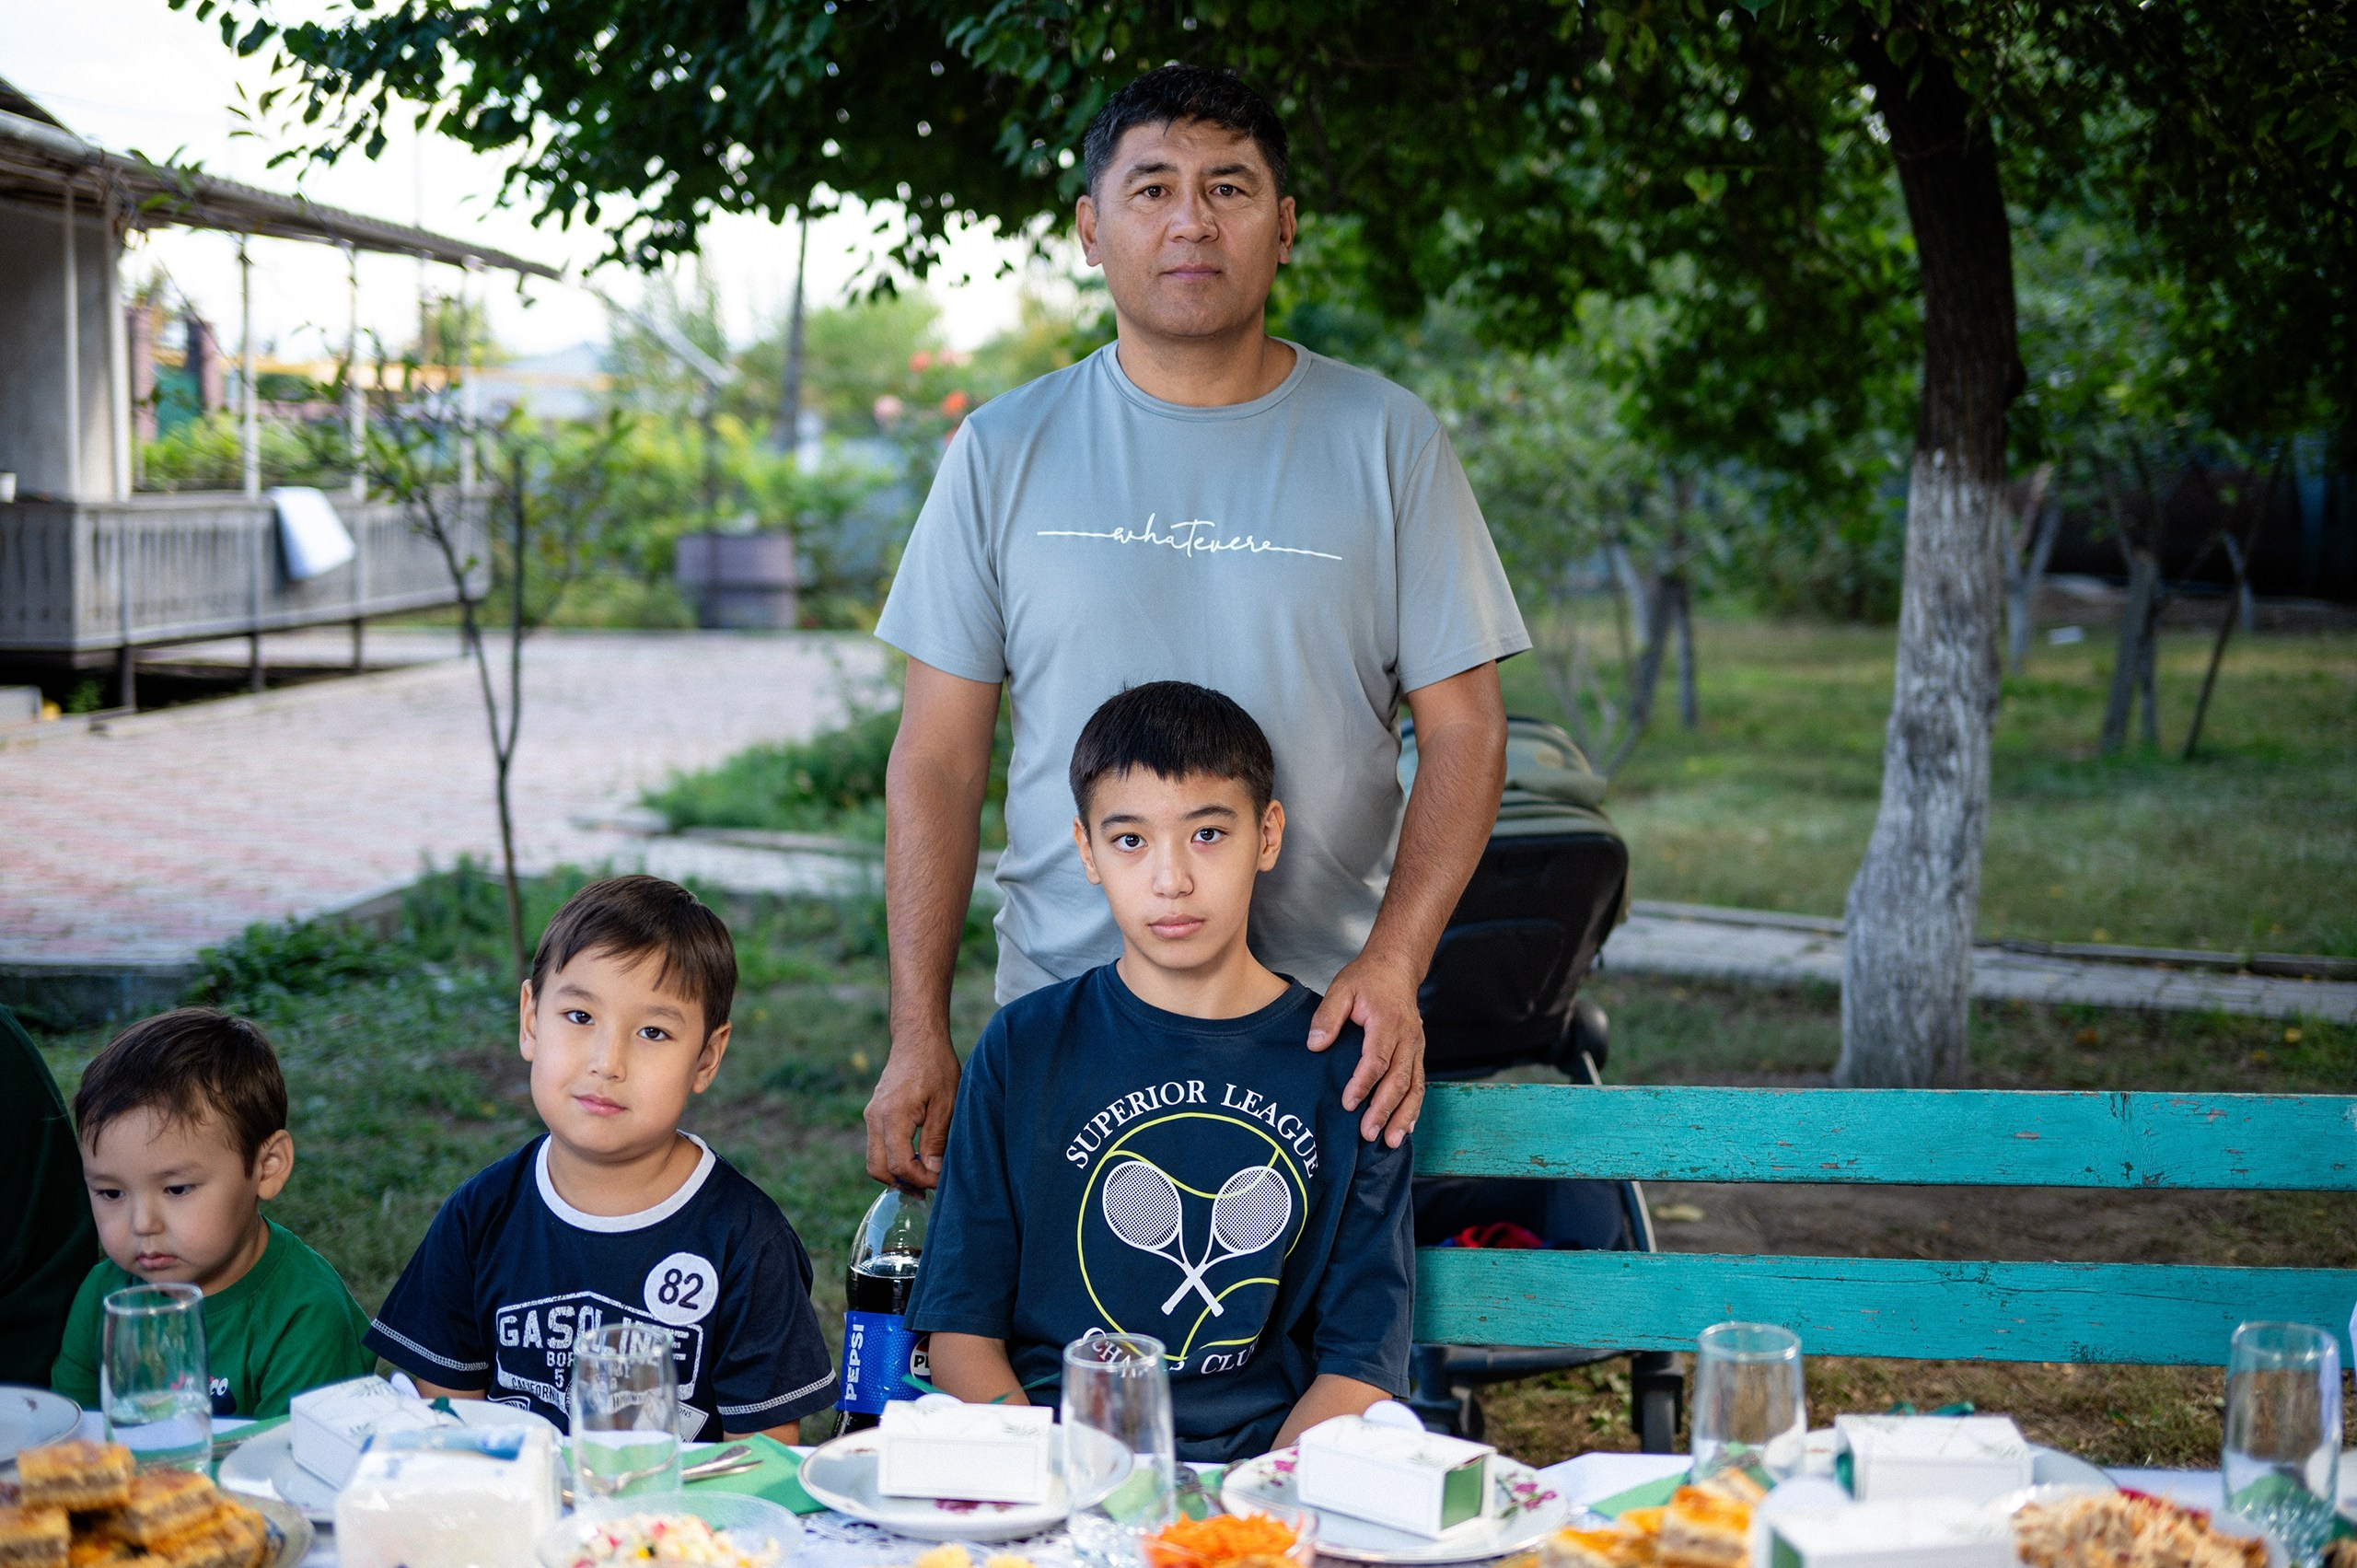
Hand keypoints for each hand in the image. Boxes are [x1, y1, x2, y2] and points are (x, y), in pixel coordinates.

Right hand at [863, 1032, 961, 1187]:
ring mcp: (872, 1115)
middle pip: (878, 1169)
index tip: (939, 1182)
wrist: (917, 1039)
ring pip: (875, 1160)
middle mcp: (875, 1118)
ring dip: (896, 1173)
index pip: (899, 1165)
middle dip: (902, 1184)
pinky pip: (877, 1146)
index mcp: (892, 1116)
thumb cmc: (936, 1066)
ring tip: (923, 1177)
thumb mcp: (946, 1104)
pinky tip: (916, 1158)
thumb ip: (937, 1140)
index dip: (920, 1180)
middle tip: (927, 1189)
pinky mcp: (874, 1113)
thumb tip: (932, 1173)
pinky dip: (893, 1159)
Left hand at [1306, 950, 1427, 1146]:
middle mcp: (1408, 1037)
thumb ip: (1327, 1016)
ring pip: (1414, 1087)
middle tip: (1367, 1133)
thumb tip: (1315, 1045)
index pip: (1377, 1059)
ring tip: (1389, 1140)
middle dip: (1383, 1109)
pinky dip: (1413, 1109)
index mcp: (1387, 1022)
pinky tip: (1404, 1128)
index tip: (1348, 1103)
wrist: (1396, 968)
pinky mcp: (1418, 1054)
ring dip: (1403, 1116)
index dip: (1363, 1084)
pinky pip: (1420, 1084)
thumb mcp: (1341, 988)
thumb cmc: (1367, 980)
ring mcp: (1417, 1047)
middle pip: (1399, 1080)